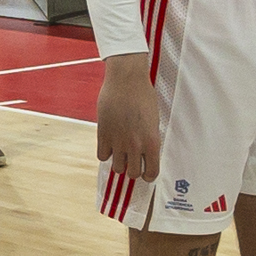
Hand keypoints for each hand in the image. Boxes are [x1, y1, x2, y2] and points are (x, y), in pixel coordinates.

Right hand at [93, 57, 162, 186]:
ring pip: (117, 168)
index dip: (149, 175)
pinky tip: (109, 145)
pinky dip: (106, 153)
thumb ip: (149, 138)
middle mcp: (135, 145)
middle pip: (132, 173)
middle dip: (133, 170)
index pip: (152, 172)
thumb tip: (144, 151)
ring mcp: (118, 141)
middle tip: (132, 162)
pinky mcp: (103, 134)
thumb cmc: (143, 95)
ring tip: (120, 154)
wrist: (126, 80)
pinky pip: (102, 156)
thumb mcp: (153, 120)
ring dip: (119, 163)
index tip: (146, 173)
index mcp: (152, 141)